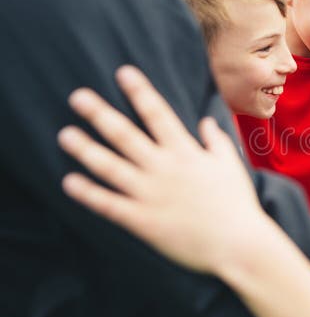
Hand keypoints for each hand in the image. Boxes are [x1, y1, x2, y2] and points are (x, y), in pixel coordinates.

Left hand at [58, 65, 266, 273]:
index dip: (140, 92)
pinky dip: (89, 193)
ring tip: (65, 135)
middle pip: (126, 135)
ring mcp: (151, 194)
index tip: (123, 72)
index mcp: (186, 153)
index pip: (158, 115)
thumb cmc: (238, 205)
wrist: (238, 244)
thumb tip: (206, 121)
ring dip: (86, 150)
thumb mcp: (231, 165)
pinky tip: (70, 182)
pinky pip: (110, 204)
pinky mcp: (144, 221)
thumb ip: (217, 141)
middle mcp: (164, 168)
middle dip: (101, 114)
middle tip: (77, 97)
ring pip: (111, 167)